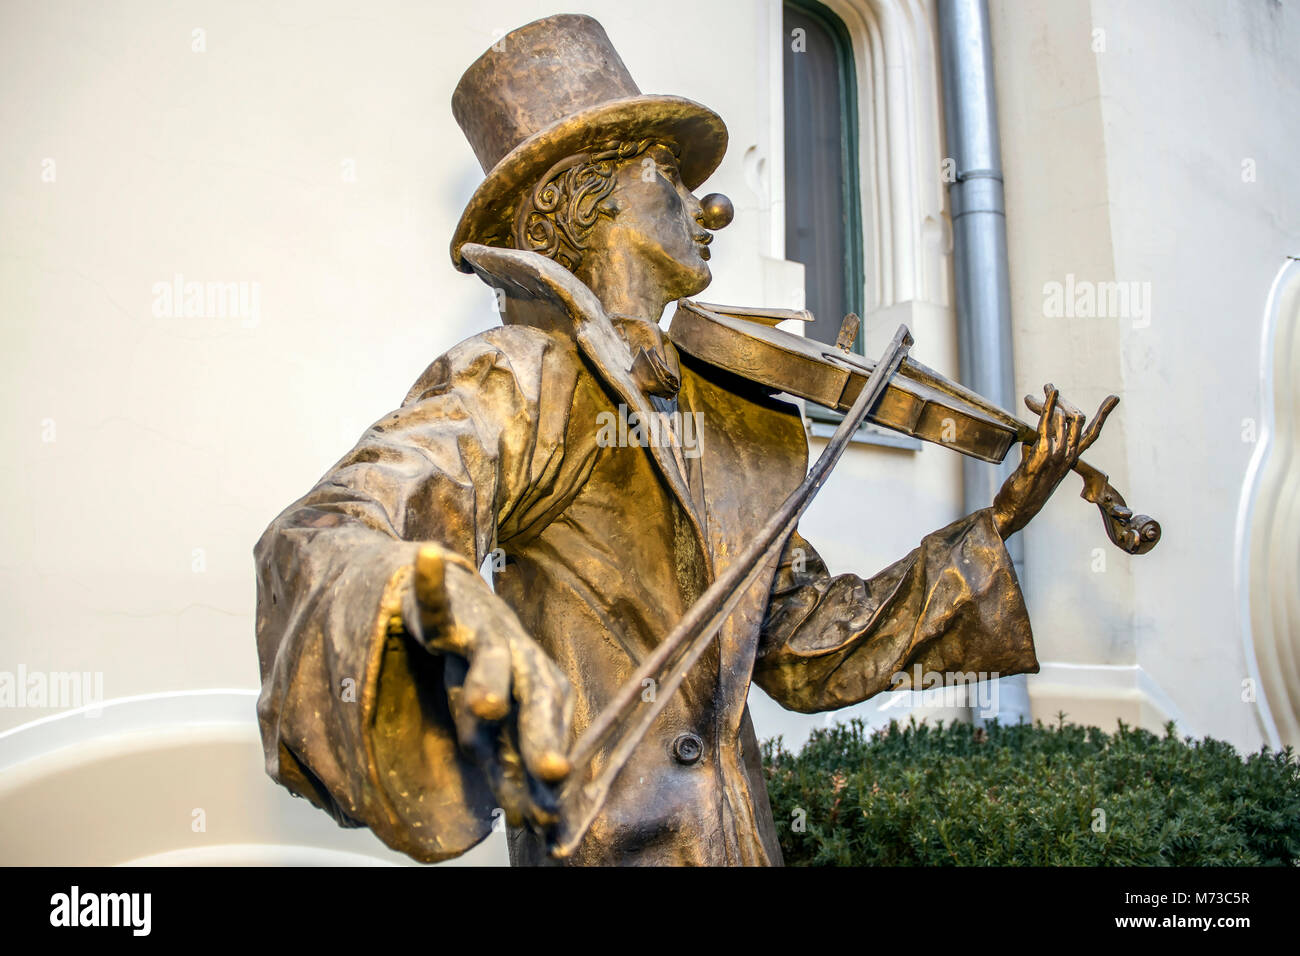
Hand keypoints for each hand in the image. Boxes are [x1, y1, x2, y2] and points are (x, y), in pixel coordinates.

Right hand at [406, 546, 572, 830]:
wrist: (461, 604)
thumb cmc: (485, 674)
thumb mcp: (498, 727)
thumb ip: (512, 768)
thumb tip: (535, 824)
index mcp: (539, 695)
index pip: (546, 742)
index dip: (546, 779)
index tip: (551, 821)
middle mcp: (520, 664)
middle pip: (535, 701)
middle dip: (541, 737)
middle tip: (551, 771)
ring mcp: (486, 636)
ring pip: (491, 659)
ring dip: (490, 680)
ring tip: (486, 705)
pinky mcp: (449, 611)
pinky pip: (436, 597)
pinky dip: (431, 579)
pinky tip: (430, 557)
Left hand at [991, 385, 1116, 538]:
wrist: (1015, 512)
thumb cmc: (1023, 492)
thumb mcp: (1034, 467)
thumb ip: (1035, 450)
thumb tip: (1029, 438)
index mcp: (1070, 460)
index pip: (1092, 434)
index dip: (1104, 415)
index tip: (1114, 399)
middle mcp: (1068, 456)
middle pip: (1077, 419)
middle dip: (1064, 400)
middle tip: (1049, 386)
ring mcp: (1057, 456)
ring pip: (1063, 418)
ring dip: (1050, 400)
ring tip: (1040, 390)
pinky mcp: (1042, 455)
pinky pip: (1047, 424)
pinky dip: (1049, 405)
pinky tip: (1050, 392)